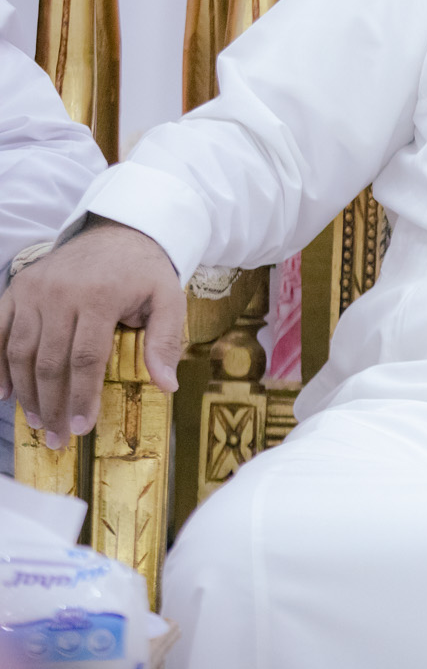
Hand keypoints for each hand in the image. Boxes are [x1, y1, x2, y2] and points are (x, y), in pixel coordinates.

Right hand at [0, 217, 182, 448]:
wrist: (119, 232)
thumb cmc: (144, 272)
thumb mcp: (168, 299)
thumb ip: (165, 341)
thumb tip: (167, 385)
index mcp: (99, 297)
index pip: (86, 359)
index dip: (81, 397)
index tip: (81, 427)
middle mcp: (60, 294)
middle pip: (51, 362)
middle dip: (52, 404)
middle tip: (58, 436)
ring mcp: (34, 291)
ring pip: (20, 352)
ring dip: (26, 392)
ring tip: (37, 421)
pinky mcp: (17, 289)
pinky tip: (4, 393)